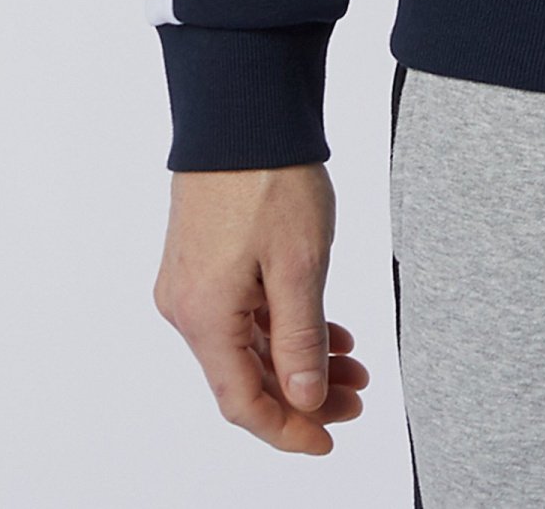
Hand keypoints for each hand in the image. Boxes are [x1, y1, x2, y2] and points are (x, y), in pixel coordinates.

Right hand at [153, 162, 369, 452]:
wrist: (242, 105)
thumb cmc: (267, 176)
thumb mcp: (299, 265)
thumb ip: (300, 341)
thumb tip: (303, 400)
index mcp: (203, 317)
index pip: (242, 401)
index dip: (287, 429)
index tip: (328, 438)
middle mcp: (187, 306)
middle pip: (246, 374)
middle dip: (304, 392)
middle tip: (357, 397)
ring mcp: (193, 280)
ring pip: (249, 341)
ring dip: (299, 356)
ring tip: (353, 362)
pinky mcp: (205, 255)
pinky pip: (244, 310)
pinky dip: (284, 323)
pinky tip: (326, 328)